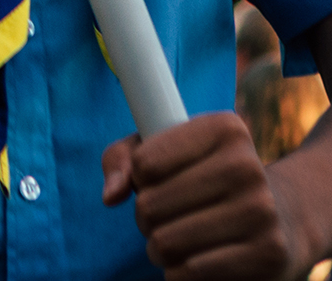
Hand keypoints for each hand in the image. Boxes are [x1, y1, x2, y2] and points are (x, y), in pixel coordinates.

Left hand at [103, 112, 309, 278]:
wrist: (284, 219)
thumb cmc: (206, 178)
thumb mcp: (166, 151)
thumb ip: (124, 159)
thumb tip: (111, 195)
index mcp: (224, 129)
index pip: (144, 162)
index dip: (139, 178)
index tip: (157, 179)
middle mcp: (248, 166)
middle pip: (150, 205)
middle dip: (146, 217)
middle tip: (165, 216)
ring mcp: (262, 212)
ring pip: (165, 242)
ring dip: (158, 248)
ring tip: (177, 238)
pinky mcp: (269, 254)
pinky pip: (190, 272)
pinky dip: (178, 272)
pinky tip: (196, 260)